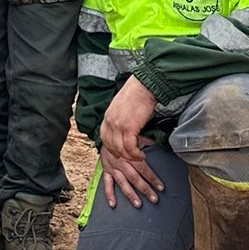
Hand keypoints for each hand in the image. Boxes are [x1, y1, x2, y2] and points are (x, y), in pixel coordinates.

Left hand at [96, 76, 161, 208]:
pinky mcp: (128, 128)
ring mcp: (117, 126)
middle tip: (131, 163)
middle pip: (112, 147)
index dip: (113, 150)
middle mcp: (109, 123)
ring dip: (130, 158)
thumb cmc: (136, 96)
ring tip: (139, 161)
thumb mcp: (120, 109)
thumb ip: (118, 120)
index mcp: (106, 119)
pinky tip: (142, 156)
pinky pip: (130, 148)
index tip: (121, 156)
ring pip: (120, 150)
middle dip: (121, 157)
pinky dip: (136, 154)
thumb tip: (122, 130)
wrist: (144, 86)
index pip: (105, 140)